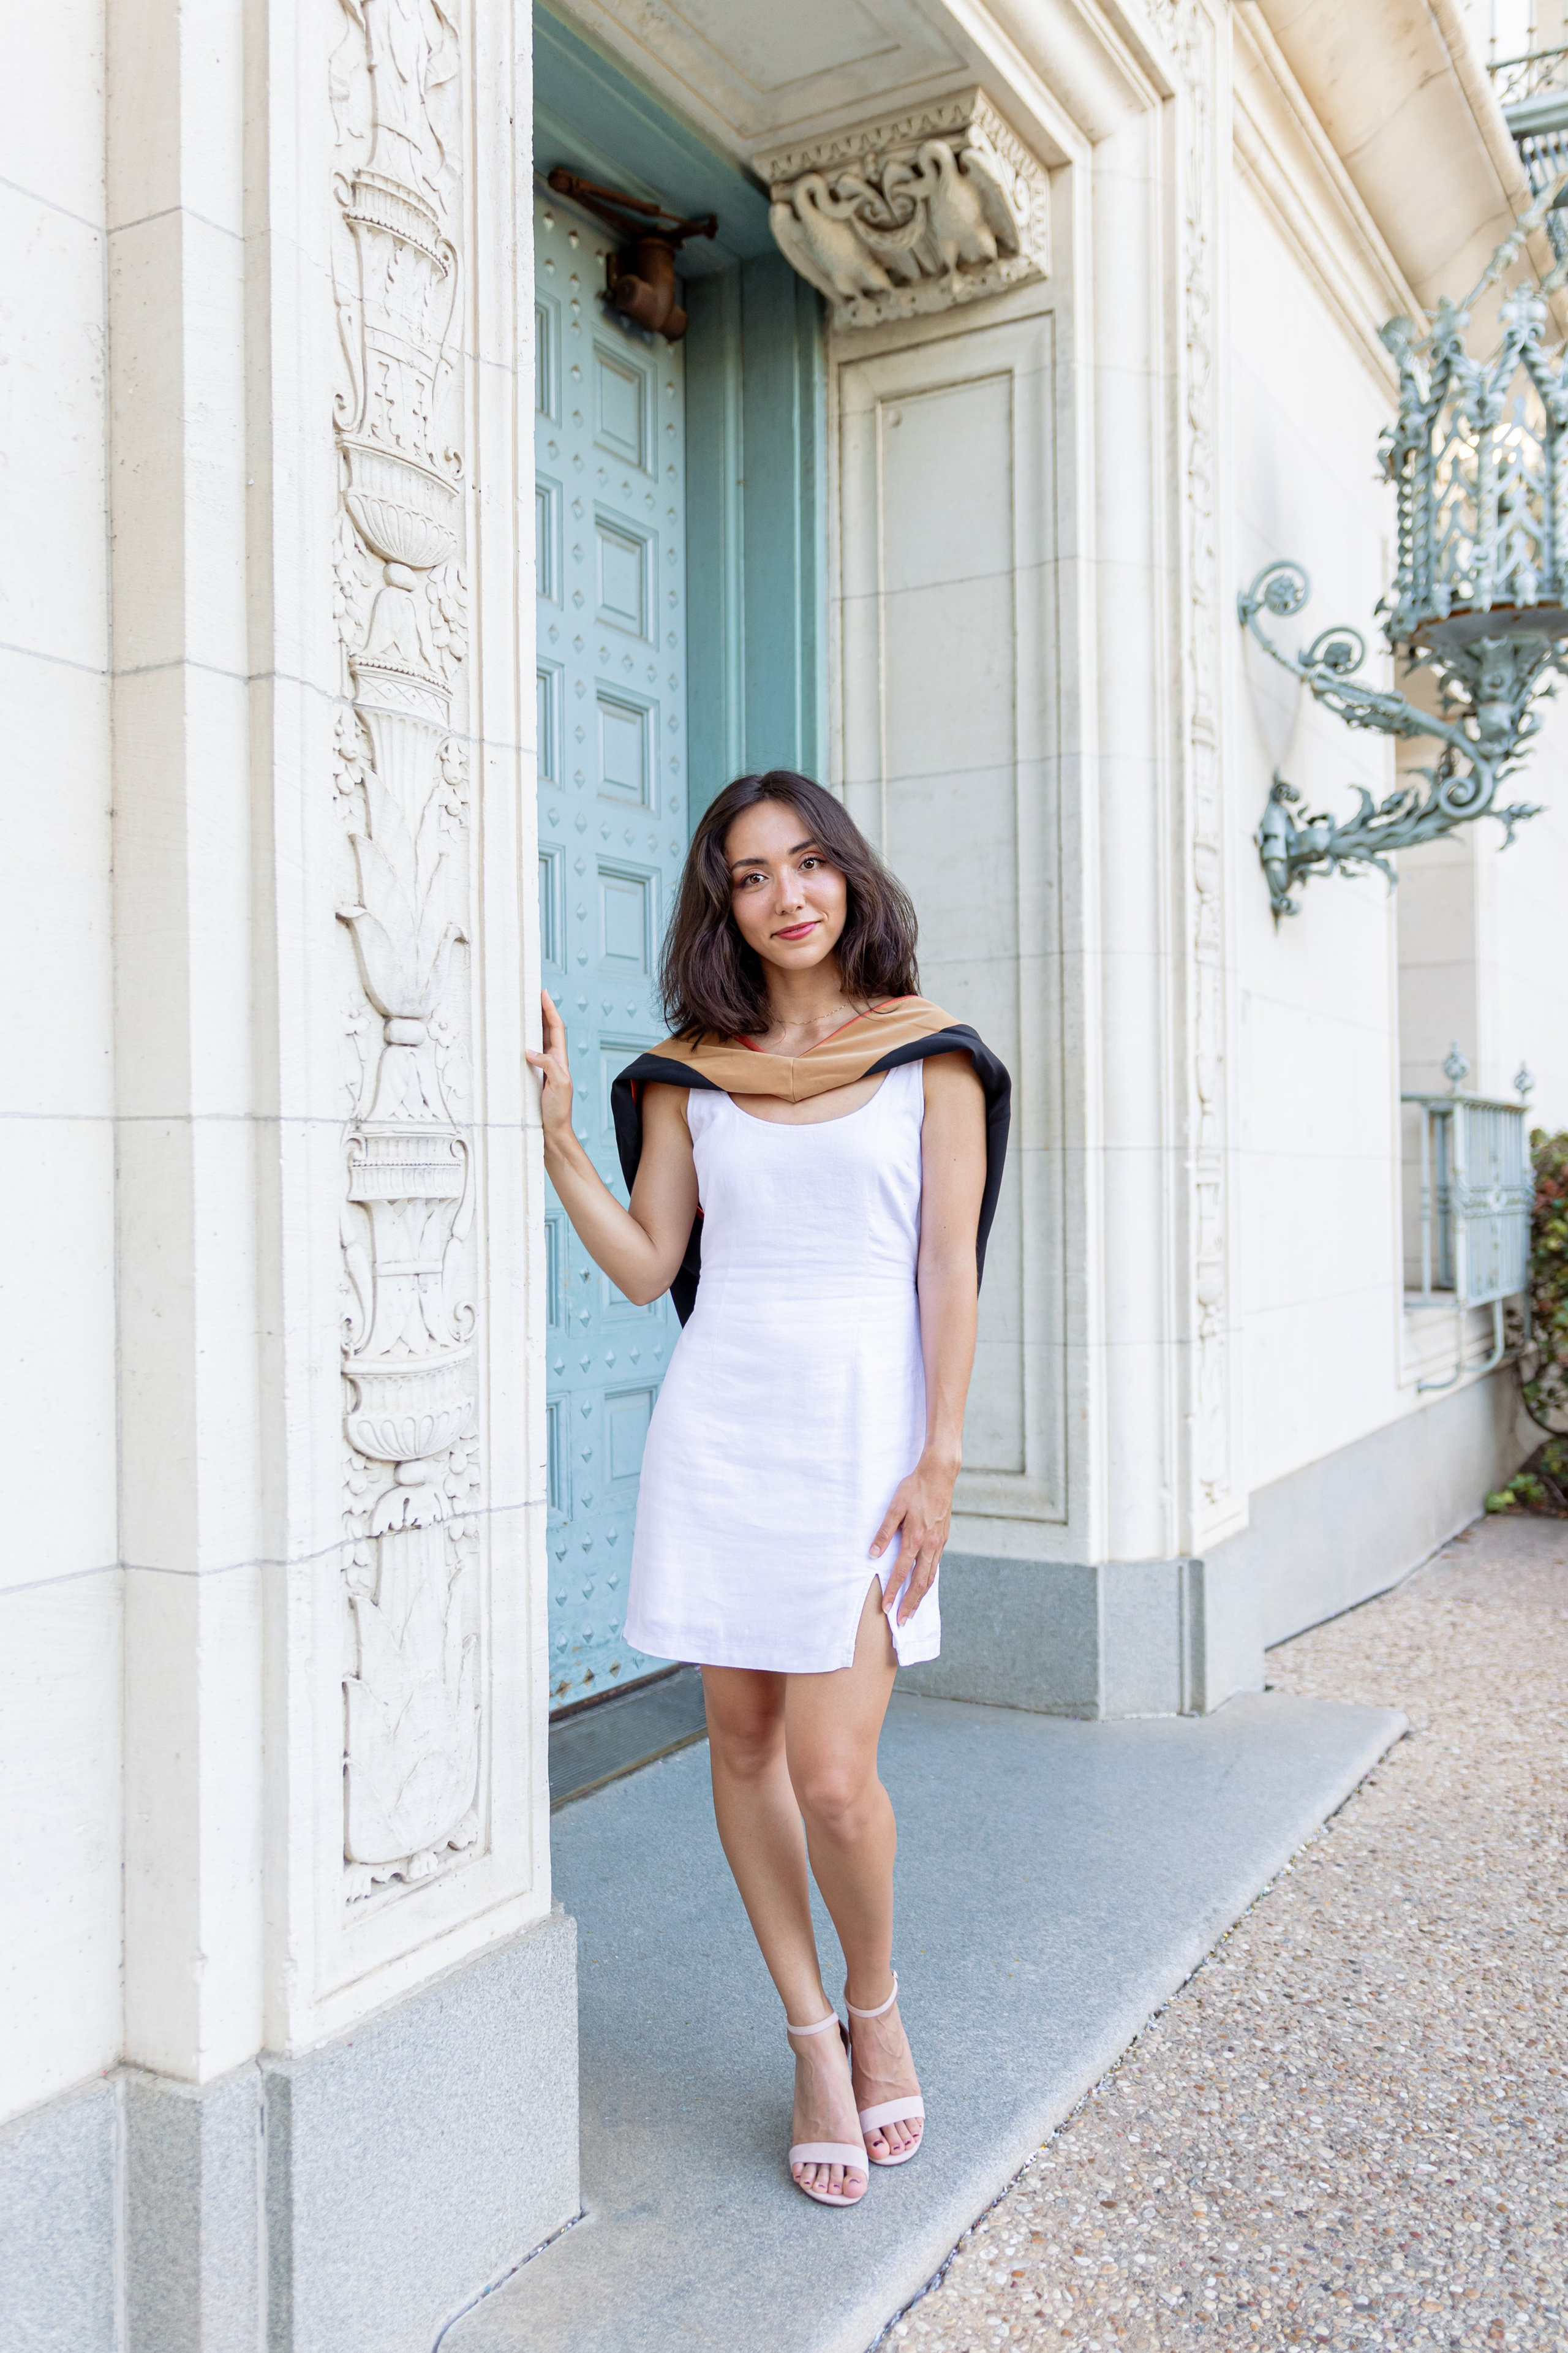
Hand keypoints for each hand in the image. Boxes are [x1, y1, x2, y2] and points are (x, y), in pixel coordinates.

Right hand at [524, 989, 575, 1144]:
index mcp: (560, 1060)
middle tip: (529, 995)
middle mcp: (552, 1062)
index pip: (556, 1028)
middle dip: (539, 1011)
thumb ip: (549, 1066)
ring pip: (537, 1041)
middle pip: (546, 1030)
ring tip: (520, 1011)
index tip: (542, 992)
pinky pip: (527, 1056)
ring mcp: (542, 1070)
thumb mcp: (559, 1085)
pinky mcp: (532, 1079)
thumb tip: (530, 1050)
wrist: (552, 1134)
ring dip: (530, 1025)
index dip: (549, 1009)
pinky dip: (520, 1044)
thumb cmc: (558, 1112)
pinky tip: (512, 1042)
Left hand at [869, 1450, 957, 1625]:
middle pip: (920, 1582)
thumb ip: (884, 1532)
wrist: (940, 1475)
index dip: (893, 1591)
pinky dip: (929, 1580)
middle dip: (910, 1603)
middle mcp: (929, 1544)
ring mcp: (938, 1542)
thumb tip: (873, 1554)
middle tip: (902, 1620)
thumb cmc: (914, 1488)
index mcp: (915, 1538)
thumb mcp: (894, 1507)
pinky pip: (936, 1565)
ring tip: (912, 1610)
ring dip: (920, 1595)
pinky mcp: (943, 1538)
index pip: (902, 1572)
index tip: (885, 1607)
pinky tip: (923, 1585)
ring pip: (930, 1576)